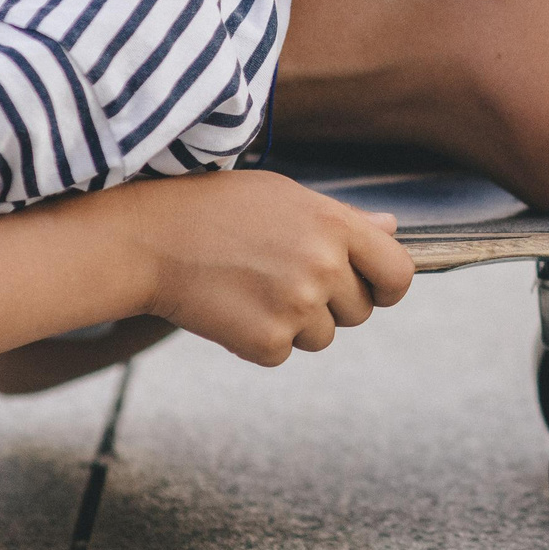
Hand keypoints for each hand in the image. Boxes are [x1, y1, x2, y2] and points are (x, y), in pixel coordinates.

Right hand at [125, 171, 414, 366]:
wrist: (149, 239)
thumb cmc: (218, 209)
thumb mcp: (286, 196)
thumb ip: (344, 219)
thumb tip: (392, 229)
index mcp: (336, 226)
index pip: (398, 274)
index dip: (387, 287)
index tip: (371, 289)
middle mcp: (325, 267)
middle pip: (360, 312)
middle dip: (331, 304)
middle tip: (282, 278)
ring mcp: (297, 306)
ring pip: (323, 337)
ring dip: (295, 324)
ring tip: (252, 288)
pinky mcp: (267, 341)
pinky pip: (283, 353)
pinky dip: (260, 340)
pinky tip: (233, 308)